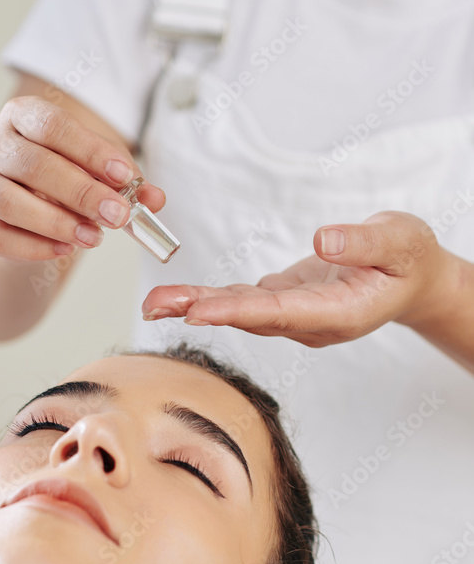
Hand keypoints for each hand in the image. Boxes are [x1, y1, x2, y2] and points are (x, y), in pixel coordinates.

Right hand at [0, 95, 164, 260]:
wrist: (27, 211)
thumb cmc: (65, 179)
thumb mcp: (98, 171)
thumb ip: (126, 182)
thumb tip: (155, 198)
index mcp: (23, 117)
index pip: (53, 126)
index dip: (90, 151)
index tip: (124, 176)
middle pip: (33, 165)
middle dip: (81, 192)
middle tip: (117, 216)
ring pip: (9, 201)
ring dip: (56, 222)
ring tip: (93, 238)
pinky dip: (34, 247)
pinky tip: (66, 250)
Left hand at [141, 211, 458, 347]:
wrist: (411, 279)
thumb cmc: (408, 260)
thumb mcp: (401, 241)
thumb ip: (365, 243)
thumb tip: (323, 240)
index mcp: (340, 313)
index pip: (282, 313)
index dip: (239, 312)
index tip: (200, 311)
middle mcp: (310, 323)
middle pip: (249, 319)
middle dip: (201, 311)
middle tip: (155, 306)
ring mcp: (295, 316)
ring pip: (240, 313)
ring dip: (195, 306)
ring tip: (153, 303)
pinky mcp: (285, 302)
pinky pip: (243, 302)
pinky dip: (210, 298)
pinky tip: (178, 297)